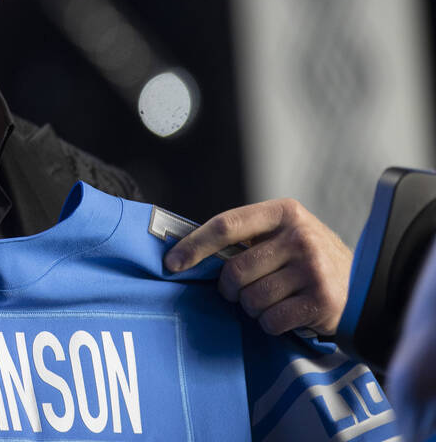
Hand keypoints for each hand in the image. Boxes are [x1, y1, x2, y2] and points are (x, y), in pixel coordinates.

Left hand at [164, 198, 351, 335]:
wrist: (366, 285)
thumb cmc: (309, 260)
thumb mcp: (283, 234)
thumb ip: (246, 238)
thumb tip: (186, 252)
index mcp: (284, 212)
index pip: (226, 225)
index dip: (194, 246)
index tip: (172, 263)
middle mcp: (300, 236)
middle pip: (235, 270)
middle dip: (230, 289)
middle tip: (240, 292)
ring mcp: (314, 268)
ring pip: (251, 298)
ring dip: (251, 308)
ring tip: (271, 301)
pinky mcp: (323, 301)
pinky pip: (271, 320)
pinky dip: (270, 324)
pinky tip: (286, 315)